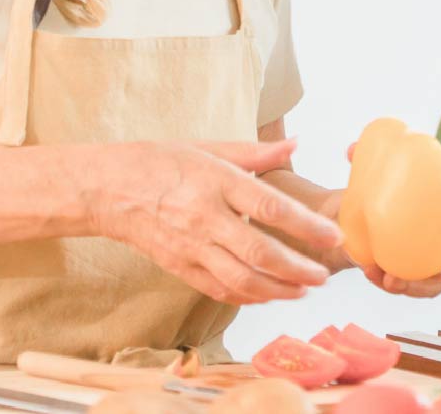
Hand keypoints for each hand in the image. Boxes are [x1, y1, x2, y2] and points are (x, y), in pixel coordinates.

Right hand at [82, 138, 341, 304]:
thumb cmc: (160, 161)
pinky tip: (270, 295)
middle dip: (298, 269)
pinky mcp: (178, 267)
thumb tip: (296, 143)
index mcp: (217, 182)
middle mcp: (205, 217)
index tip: (333, 236)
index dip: (306, 226)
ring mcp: (190, 247)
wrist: (107, 188)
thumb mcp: (209, 147)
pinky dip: (247, 297)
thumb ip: (256, 152)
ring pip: (240, 279)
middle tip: (324, 275)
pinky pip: (218, 289)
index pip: (271, 208)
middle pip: (259, 252)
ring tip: (304, 290)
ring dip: (277, 290)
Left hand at [328, 138, 440, 297]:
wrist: (342, 221)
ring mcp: (429, 259)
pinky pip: (410, 287)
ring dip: (422, 285)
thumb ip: (365, 160)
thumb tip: (355, 150)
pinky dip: (393, 283)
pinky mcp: (407, 277)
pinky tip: (373, 272)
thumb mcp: (370, 173)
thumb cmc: (372, 192)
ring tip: (394, 279)